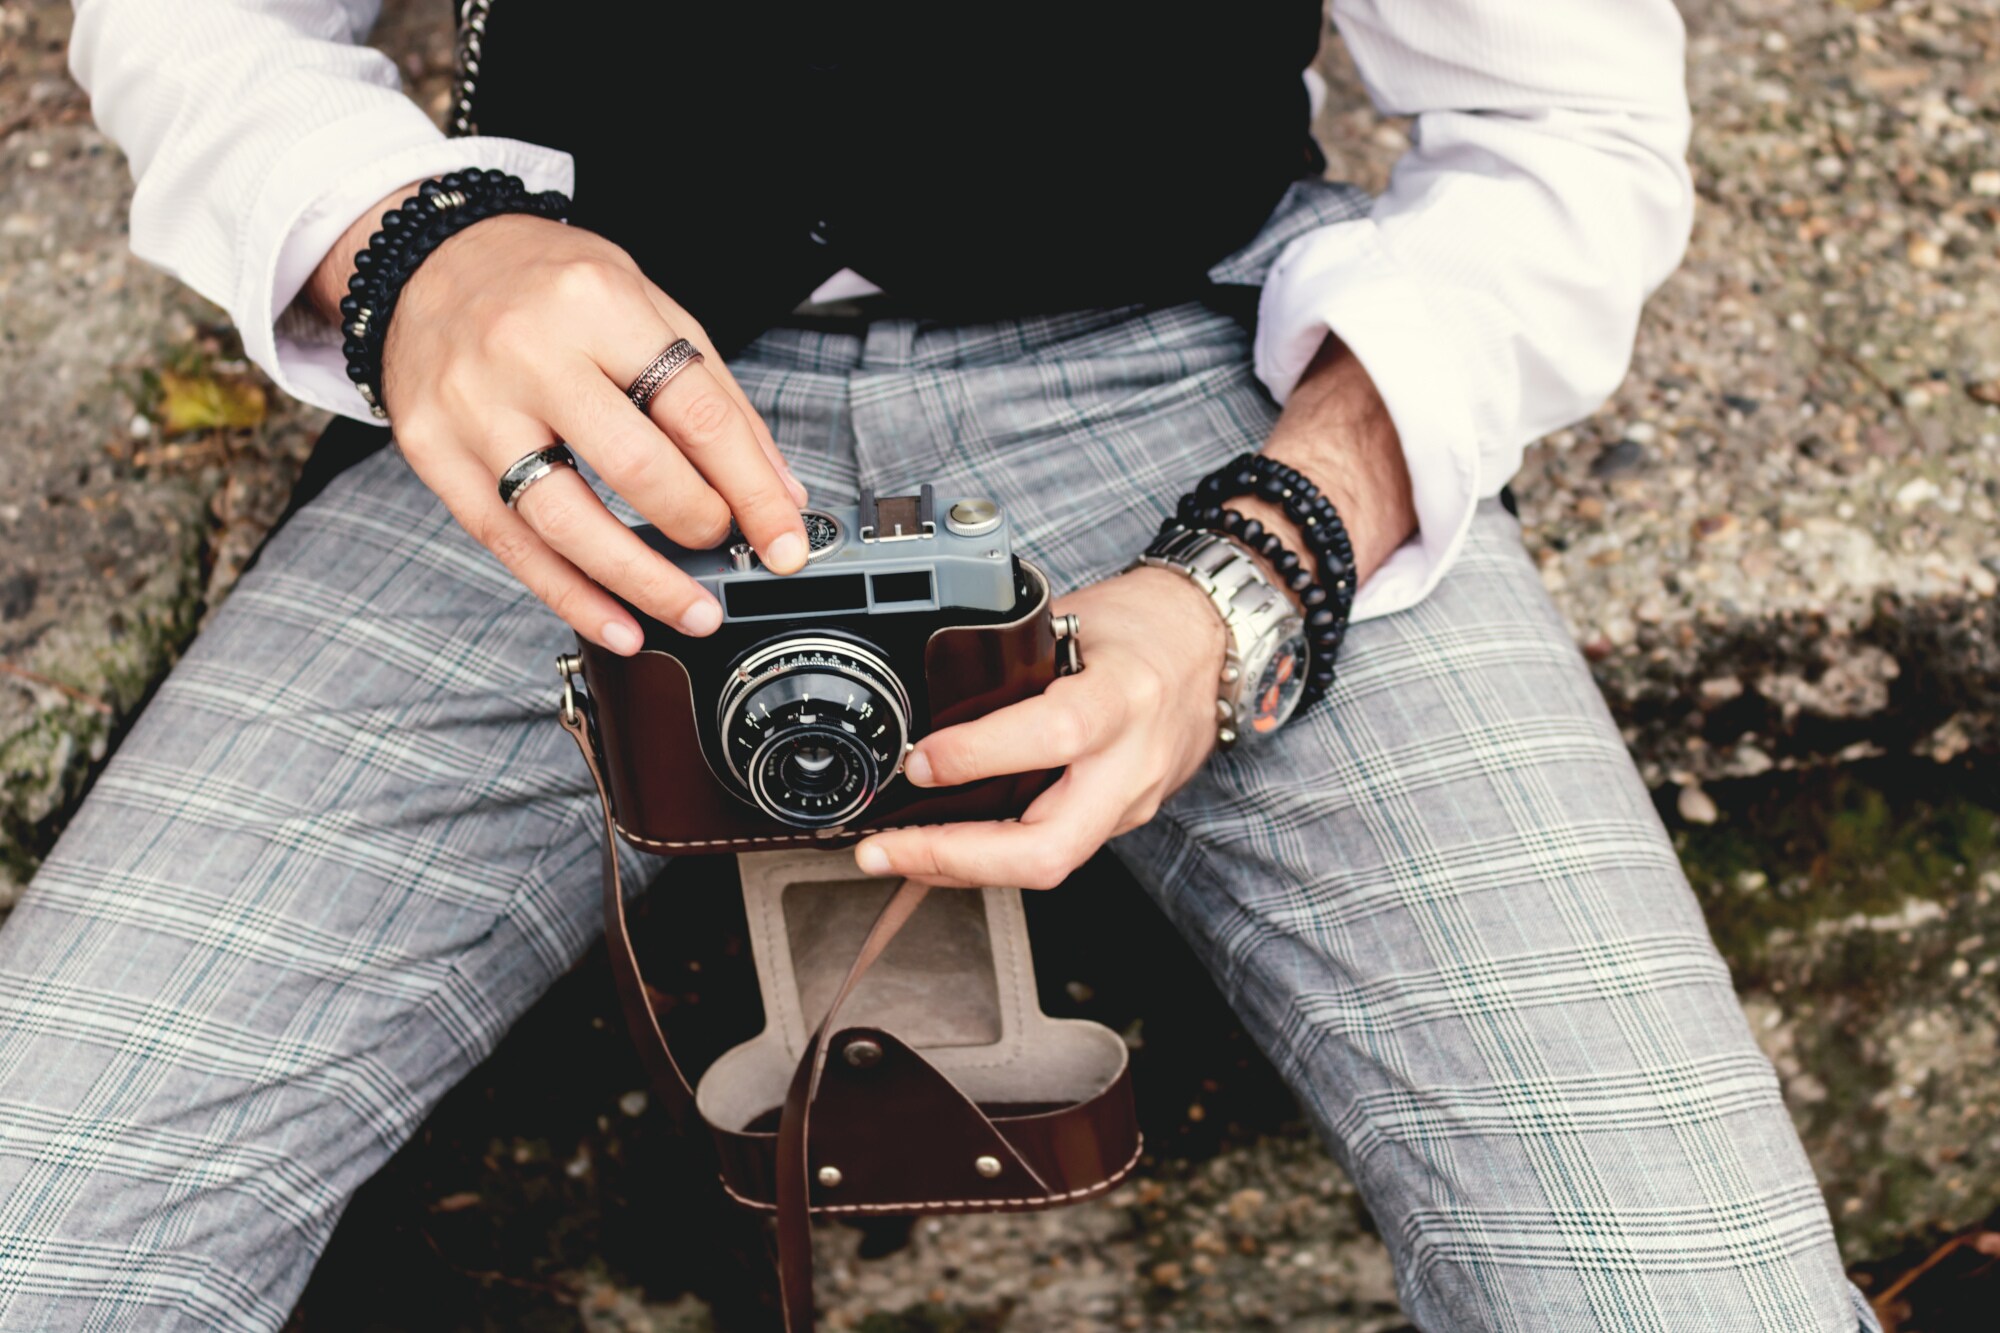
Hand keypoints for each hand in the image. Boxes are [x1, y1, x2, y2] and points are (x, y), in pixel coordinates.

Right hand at [306, 184, 810, 654]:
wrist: (426, 261)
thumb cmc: (546, 284)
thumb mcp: (646, 304)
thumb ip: (714, 394)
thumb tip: (778, 490)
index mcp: (598, 304)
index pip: (696, 413)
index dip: (752, 489)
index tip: (785, 539)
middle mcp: (529, 352)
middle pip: (633, 467)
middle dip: (698, 525)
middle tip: (729, 551)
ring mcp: (475, 407)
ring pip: (567, 521)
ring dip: (640, 582)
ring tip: (689, 612)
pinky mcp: (436, 454)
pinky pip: (510, 543)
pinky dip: (570, 594)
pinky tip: (616, 621)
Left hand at [848, 335, 1414, 889]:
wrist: (1215, 642)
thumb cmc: (1143, 623)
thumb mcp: (1073, 620)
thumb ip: (1011, 661)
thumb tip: (928, 697)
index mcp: (1122, 695)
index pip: (1054, 736)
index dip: (979, 756)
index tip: (918, 762)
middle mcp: (1132, 762)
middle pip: (1049, 848)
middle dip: (954, 858)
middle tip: (883, 851)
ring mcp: (1132, 801)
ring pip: (1048, 863)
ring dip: (961, 867)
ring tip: (893, 855)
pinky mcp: (1124, 819)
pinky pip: (1053, 851)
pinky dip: (991, 856)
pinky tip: (943, 849)